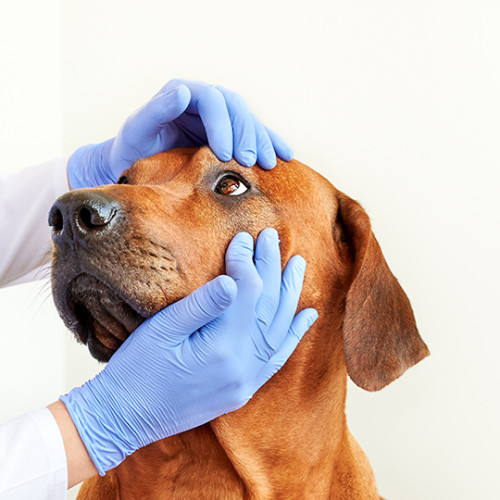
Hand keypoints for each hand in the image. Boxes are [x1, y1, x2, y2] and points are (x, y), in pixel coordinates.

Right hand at [60, 229, 316, 474]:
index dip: (246, 261)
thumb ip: (203, 305)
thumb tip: (235, 279)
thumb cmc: (137, 370)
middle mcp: (243, 367)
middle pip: (267, 306)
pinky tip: (306, 315)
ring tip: (297, 265)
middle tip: (274, 238)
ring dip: (289, 295)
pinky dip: (293, 334)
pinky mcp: (244, 389)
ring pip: (279, 329)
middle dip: (272, 268)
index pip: (246, 292)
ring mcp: (246, 381)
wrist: (125, 418)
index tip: (242, 237)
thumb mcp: (162, 331)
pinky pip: (276, 358)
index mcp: (221, 348)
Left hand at [68, 79, 293, 188]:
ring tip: (271, 163)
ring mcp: (219, 118)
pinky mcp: (228, 134)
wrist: (137, 164)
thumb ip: (157, 110)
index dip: (223, 126)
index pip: (213, 101)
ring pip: (249, 121)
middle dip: (246, 135)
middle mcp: (205, 101)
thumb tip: (184, 92)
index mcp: (185, 94)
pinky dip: (270, 143)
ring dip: (262, 141)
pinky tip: (284, 155)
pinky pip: (253, 135)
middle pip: (237, 109)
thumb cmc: (134, 147)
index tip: (225, 154)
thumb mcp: (138, 128)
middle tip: (250, 162)